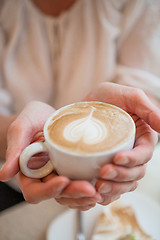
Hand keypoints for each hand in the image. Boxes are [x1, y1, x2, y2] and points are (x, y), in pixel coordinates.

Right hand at [0, 101, 101, 209]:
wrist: (46, 115)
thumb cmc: (31, 119)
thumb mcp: (21, 128)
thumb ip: (14, 148)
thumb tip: (4, 175)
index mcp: (28, 172)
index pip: (35, 191)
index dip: (49, 190)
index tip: (63, 181)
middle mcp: (44, 177)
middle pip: (57, 195)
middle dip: (74, 194)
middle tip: (92, 190)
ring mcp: (59, 173)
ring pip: (70, 194)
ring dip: (85, 196)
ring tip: (100, 191)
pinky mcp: (72, 168)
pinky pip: (80, 183)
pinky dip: (90, 189)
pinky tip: (102, 187)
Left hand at [85, 82, 159, 204]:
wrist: (84, 105)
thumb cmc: (108, 97)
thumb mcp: (130, 97)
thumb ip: (149, 110)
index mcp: (142, 138)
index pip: (144, 155)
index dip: (133, 160)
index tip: (117, 158)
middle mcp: (133, 152)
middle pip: (135, 173)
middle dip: (121, 176)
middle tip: (102, 173)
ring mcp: (119, 161)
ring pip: (125, 183)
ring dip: (114, 188)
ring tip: (98, 187)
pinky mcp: (104, 166)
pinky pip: (111, 186)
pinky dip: (106, 193)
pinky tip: (96, 192)